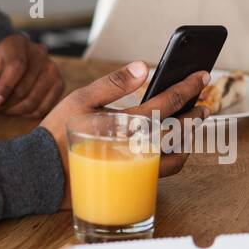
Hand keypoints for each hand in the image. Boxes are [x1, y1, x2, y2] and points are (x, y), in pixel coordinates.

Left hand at [0, 34, 63, 116]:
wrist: (4, 64)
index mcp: (17, 43)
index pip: (17, 66)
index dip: (4, 87)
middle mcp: (38, 52)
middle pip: (25, 87)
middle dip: (6, 103)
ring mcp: (52, 68)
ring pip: (35, 100)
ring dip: (15, 111)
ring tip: (2, 109)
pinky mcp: (58, 84)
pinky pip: (44, 108)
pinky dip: (28, 114)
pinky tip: (16, 109)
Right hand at [38, 62, 209, 209]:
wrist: (44, 171)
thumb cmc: (59, 132)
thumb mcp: (81, 98)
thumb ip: (114, 82)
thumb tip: (143, 67)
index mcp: (125, 124)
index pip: (166, 103)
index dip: (187, 87)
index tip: (201, 76)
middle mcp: (136, 148)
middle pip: (180, 130)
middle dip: (196, 113)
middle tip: (204, 102)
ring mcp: (137, 167)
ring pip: (177, 156)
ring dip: (190, 138)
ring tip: (193, 125)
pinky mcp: (133, 181)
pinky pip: (164, 171)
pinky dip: (176, 157)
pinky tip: (173, 146)